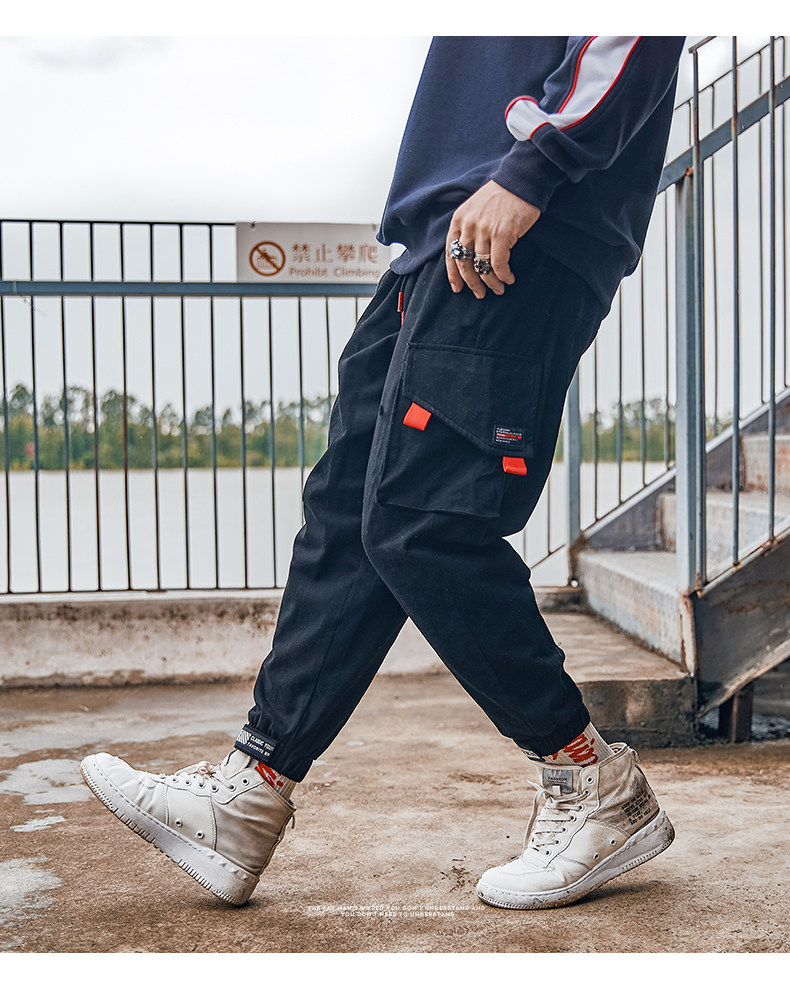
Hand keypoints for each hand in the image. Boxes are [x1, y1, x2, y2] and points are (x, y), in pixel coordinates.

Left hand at [445, 180, 540, 298]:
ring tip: (499, 289)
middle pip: (464, 264)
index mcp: (459, 220)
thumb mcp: (476, 209)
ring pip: (482, 266)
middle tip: (480, 294)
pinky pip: (499, 264)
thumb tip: (469, 256)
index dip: (453, 274)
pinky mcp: (502, 234)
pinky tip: (509, 279)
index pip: (450, 253)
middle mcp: (468, 226)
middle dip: (472, 283)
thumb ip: (469, 229)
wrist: (521, 181)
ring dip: (491, 283)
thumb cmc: (501, 196)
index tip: (457, 288)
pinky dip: (503, 275)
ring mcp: (484, 230)